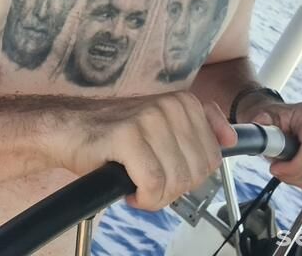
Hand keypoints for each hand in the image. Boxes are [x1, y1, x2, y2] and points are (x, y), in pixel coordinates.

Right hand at [53, 92, 236, 210]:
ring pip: (175, 180)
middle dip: (173, 189)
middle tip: (149, 183)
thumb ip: (200, 126)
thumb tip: (231, 139)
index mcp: (183, 103)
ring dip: (156, 196)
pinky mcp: (127, 135)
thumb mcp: (164, 124)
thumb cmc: (116, 133)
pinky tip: (130, 191)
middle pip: (194, 173)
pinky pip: (152, 183)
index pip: (211, 159)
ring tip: (137, 186)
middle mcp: (169, 106)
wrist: (70, 129)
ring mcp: (148, 119)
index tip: (167, 172)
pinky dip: (143, 197)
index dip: (189, 177)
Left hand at [249, 101, 301, 190]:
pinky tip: (294, 173)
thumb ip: (262, 120)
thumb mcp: (264, 116)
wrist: (280, 120)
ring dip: (299, 180)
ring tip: (284, 170)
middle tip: (276, 170)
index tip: (275, 168)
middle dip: (293, 175)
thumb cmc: (273, 119)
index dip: (294, 168)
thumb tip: (262, 121)